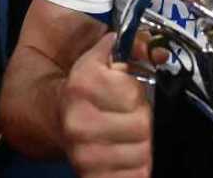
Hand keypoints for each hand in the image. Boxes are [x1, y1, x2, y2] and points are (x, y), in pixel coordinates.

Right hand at [61, 33, 151, 177]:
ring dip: (144, 145)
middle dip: (143, 120)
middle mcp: (79, 122)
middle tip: (134, 118)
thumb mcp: (99, 61)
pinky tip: (130, 156)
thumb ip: (131, 47)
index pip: (132, 95)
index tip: (130, 95)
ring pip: (142, 152)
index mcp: (82, 87)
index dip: (137, 94)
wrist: (53, 117)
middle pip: (141, 126)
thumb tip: (159, 52)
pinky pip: (134, 175)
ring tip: (131, 138)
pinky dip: (138, 168)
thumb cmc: (83, 90)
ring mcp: (85, 154)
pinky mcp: (92, 176)